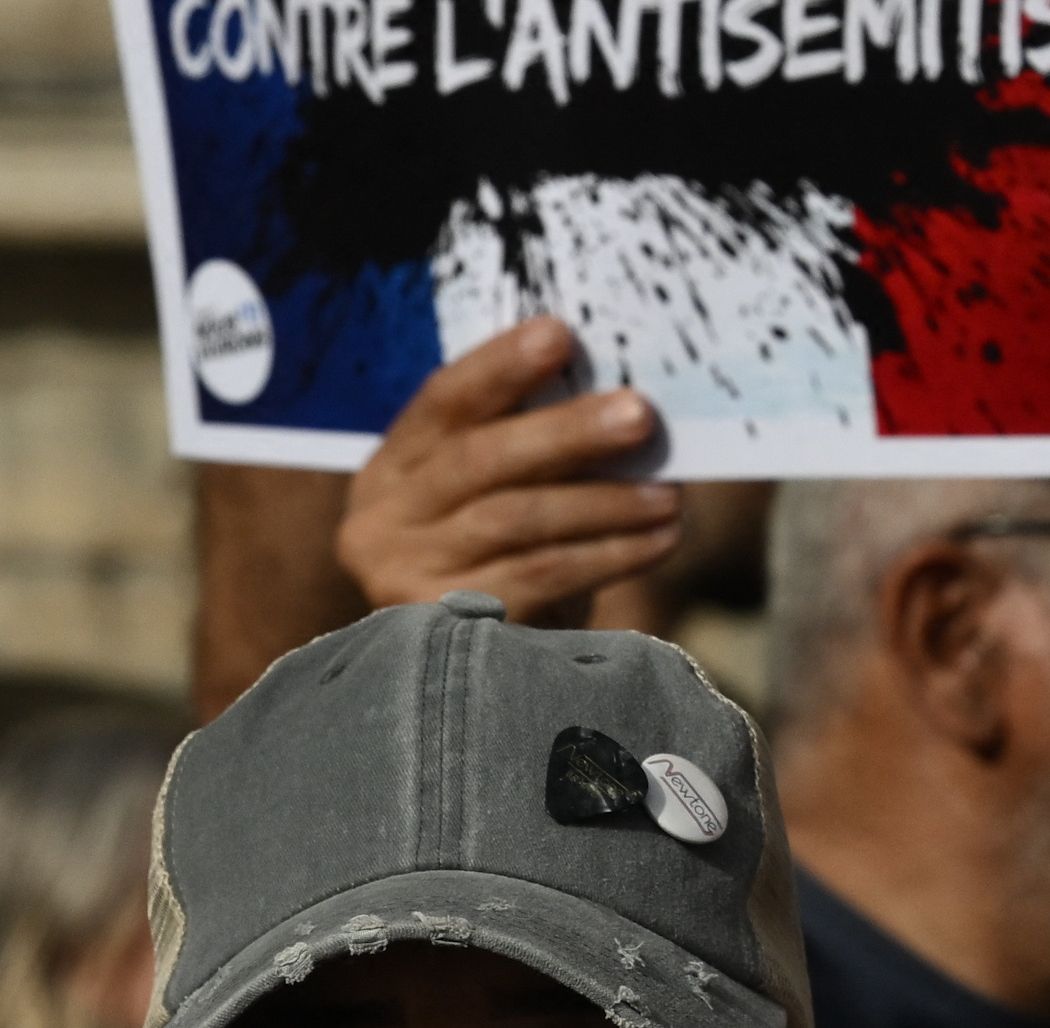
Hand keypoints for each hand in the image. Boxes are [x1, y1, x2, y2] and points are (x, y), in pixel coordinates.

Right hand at [332, 319, 679, 623]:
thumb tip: (618, 386)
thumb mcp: (498, 491)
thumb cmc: (502, 557)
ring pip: (513, 519)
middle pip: (478, 461)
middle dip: (565, 432)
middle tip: (638, 414)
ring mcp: (404, 577)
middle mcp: (381, 523)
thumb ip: (528, 438)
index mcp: (391, 471)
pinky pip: (539, 575)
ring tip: (668, 493)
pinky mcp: (446, 628)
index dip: (498, 367)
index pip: (440, 402)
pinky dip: (608, 553)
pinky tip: (658, 538)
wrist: (475, 670)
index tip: (559, 335)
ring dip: (603, 501)